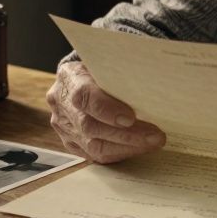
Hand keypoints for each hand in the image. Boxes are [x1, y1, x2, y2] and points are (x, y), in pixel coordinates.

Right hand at [45, 61, 165, 162]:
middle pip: (90, 126)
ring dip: (126, 146)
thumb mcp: (106, 62)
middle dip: (126, 134)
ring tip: (152, 143)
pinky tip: (138, 147)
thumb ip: (120, 72)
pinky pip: (95, 155)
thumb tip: (152, 83)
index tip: (130, 117)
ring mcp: (63, 126)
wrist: (78, 78)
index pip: (84, 96)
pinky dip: (119, 152)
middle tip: (155, 135)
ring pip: (93, 145)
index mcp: (69, 77)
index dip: (107, 109)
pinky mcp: (71, 142)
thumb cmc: (99, 68)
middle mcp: (61, 103)